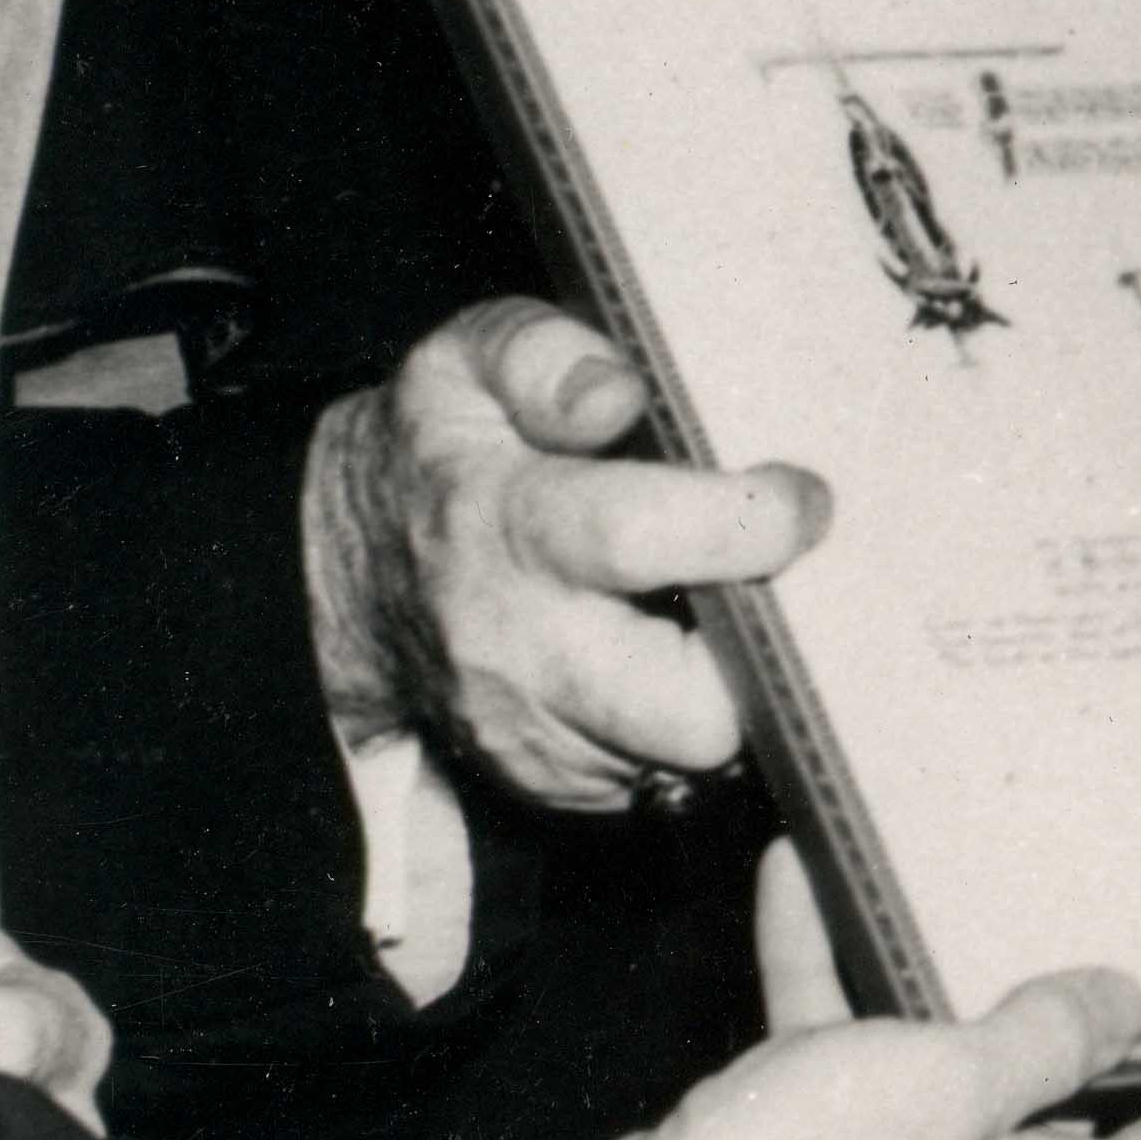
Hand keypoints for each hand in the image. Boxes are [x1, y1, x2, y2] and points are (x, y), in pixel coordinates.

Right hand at [303, 300, 826, 813]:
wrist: (339, 582)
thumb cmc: (434, 454)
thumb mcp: (462, 364)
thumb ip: (540, 354)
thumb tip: (618, 395)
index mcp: (504, 527)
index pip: (638, 537)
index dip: (748, 522)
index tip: (802, 498)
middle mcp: (518, 651)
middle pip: (686, 710)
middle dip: (763, 657)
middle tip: (774, 584)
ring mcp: (533, 736)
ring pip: (689, 762)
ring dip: (734, 694)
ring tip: (726, 614)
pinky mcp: (551, 785)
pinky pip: (663, 782)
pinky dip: (687, 726)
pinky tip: (675, 656)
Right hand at [573, 847, 1140, 1139]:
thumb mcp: (939, 1090)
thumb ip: (1037, 1041)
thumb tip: (1119, 1004)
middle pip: (1084, 1114)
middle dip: (1121, 1035)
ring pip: (953, 1068)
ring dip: (950, 976)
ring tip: (987, 882)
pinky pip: (841, 1049)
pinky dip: (828, 971)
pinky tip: (802, 878)